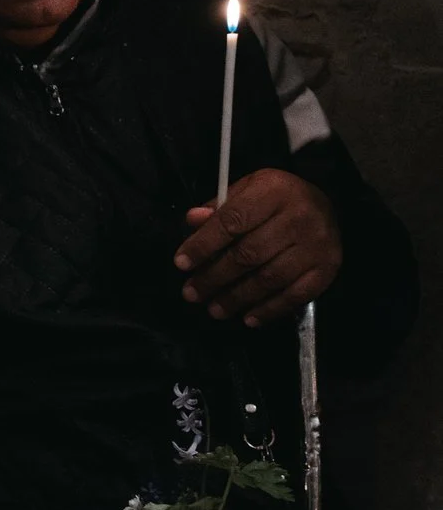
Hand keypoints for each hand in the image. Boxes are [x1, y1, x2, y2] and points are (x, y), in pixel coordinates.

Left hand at [175, 169, 341, 325]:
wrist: (326, 206)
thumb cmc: (276, 200)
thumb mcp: (246, 190)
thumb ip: (219, 208)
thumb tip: (192, 221)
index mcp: (273, 191)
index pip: (232, 221)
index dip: (203, 245)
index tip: (180, 264)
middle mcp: (299, 216)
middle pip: (249, 254)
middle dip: (215, 277)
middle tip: (191, 294)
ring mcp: (317, 244)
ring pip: (270, 277)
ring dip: (237, 298)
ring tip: (214, 309)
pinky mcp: (327, 267)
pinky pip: (296, 294)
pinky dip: (270, 310)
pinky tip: (249, 319)